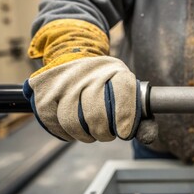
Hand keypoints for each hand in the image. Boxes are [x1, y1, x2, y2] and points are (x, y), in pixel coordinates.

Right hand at [22, 19, 145, 141]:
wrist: (75, 55)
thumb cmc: (107, 82)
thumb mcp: (129, 92)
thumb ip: (141, 118)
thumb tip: (148, 137)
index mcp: (115, 71)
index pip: (122, 94)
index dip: (125, 118)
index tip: (124, 133)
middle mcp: (89, 72)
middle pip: (95, 114)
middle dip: (103, 132)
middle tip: (108, 134)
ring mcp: (65, 81)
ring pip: (72, 121)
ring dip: (84, 135)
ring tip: (92, 134)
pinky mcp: (45, 91)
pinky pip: (53, 121)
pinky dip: (65, 133)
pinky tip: (74, 132)